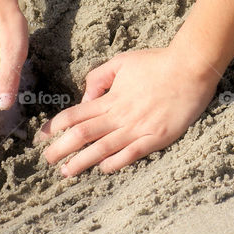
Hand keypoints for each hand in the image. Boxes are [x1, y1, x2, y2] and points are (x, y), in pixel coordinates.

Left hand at [36, 46, 220, 175]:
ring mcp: (139, 129)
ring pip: (103, 149)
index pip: (76, 115)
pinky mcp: (157, 138)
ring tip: (66, 172)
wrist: (191, 68)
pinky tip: (102, 169)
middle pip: (83, 135)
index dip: (56, 127)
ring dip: (81, 162)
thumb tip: (87, 97)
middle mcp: (121, 115)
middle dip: (61, 149)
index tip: (42, 137)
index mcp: (111, 98)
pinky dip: (115, 163)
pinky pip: (131, 155)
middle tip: (47, 160)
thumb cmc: (157, 62)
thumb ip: (100, 77)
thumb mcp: (123, 61)